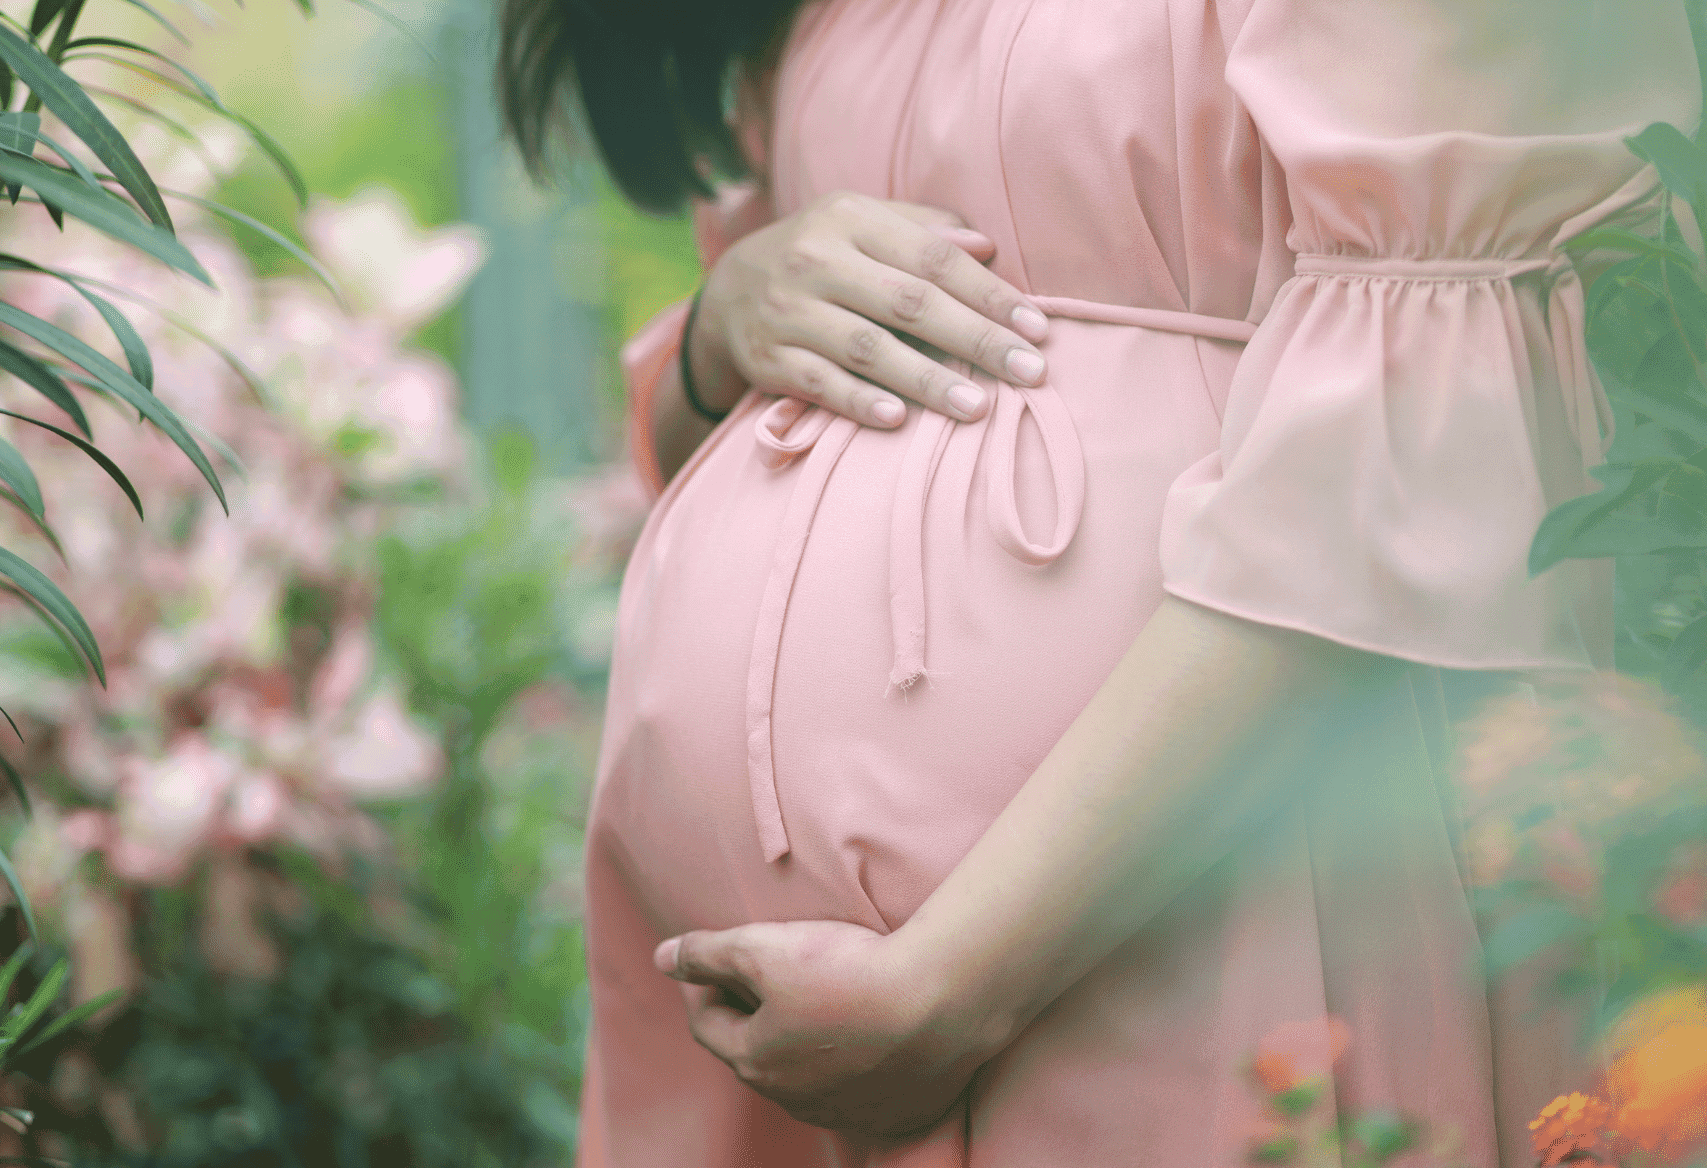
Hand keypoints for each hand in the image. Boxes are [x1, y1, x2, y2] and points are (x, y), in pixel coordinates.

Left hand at [653, 919, 1002, 1137]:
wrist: (942, 1002)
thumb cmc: (846, 971)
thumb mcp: (762, 947)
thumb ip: (706, 953)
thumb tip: (663, 957)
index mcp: (755, 1061)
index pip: (708, 1024)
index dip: (704, 986)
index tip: (712, 959)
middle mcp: (795, 1099)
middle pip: (757, 1053)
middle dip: (751, 1014)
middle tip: (764, 972)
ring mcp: (847, 1111)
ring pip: (808, 1075)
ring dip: (803, 1042)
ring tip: (820, 999)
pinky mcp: (895, 1111)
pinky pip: (861, 1088)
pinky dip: (854, 1062)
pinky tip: (869, 1030)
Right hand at [690, 189, 1051, 428]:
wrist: (728, 290)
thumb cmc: (824, 255)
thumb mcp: (864, 224)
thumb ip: (924, 230)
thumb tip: (986, 246)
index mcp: (851, 218)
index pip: (934, 258)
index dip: (989, 294)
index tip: (1038, 328)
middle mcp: (816, 259)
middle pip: (910, 303)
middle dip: (976, 340)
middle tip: (1030, 373)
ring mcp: (789, 311)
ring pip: (868, 348)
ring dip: (927, 380)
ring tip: (978, 408)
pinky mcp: (769, 357)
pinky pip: (820, 384)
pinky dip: (859, 402)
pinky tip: (899, 421)